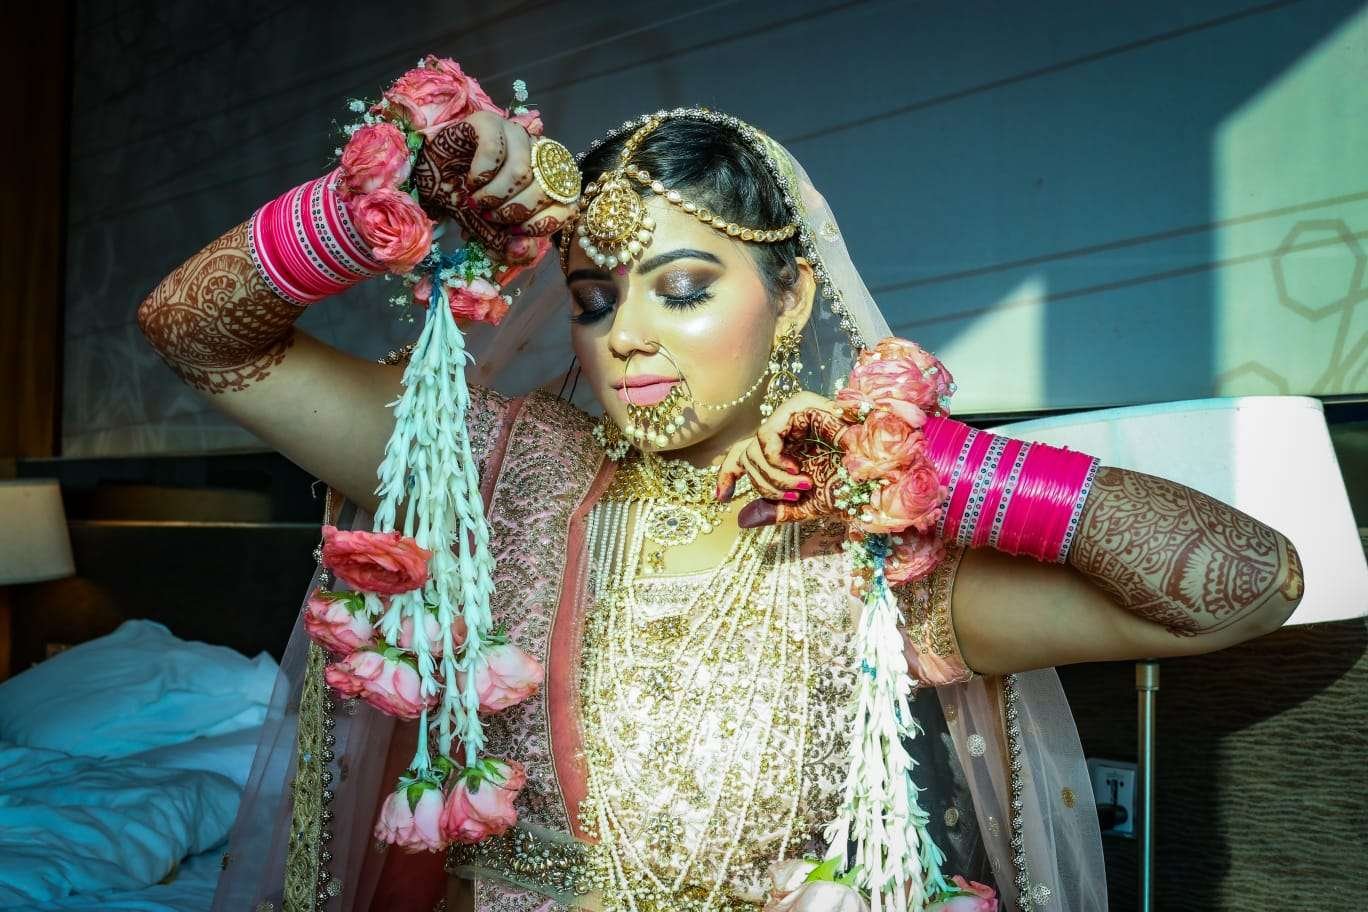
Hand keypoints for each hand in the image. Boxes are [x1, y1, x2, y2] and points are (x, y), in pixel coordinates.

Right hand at [411, 110, 577, 263]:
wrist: (428, 177)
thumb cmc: (466, 200)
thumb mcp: (489, 231)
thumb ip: (509, 246)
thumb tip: (525, 250)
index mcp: (547, 180)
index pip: (567, 206)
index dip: (540, 225)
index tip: (514, 232)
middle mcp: (537, 154)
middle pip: (544, 190)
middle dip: (513, 213)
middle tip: (489, 215)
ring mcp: (515, 134)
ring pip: (522, 172)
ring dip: (494, 196)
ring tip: (477, 200)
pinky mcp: (489, 121)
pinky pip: (495, 151)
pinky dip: (480, 175)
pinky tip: (470, 181)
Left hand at [714, 392, 852, 527]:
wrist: (881, 473)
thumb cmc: (852, 486)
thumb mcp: (808, 505)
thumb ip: (777, 510)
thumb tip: (741, 519)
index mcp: (788, 449)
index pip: (745, 456)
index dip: (728, 474)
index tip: (721, 497)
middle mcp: (787, 430)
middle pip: (746, 454)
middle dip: (763, 485)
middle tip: (790, 497)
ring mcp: (791, 416)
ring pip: (753, 449)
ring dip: (773, 478)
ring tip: (801, 487)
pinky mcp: (797, 408)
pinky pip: (765, 437)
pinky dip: (775, 462)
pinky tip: (798, 473)